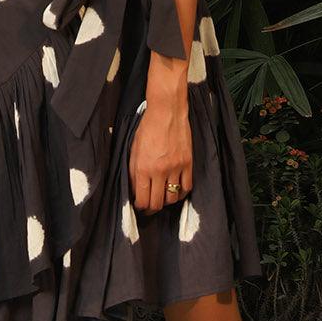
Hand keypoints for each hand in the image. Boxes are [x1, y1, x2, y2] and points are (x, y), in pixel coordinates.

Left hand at [129, 94, 192, 213]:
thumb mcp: (133, 149)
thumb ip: (133, 171)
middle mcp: (159, 171)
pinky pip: (187, 187)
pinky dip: (181, 193)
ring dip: (166, 201)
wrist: (167, 111)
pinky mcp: (188, 163)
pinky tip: (176, 190)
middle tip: (149, 207)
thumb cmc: (148, 128)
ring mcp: (175, 168)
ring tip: (162, 197)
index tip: (139, 205)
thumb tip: (135, 190)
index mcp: (142, 168)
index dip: (140, 207)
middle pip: (157, 203)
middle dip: (151, 209)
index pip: (142, 199)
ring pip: (172, 198)